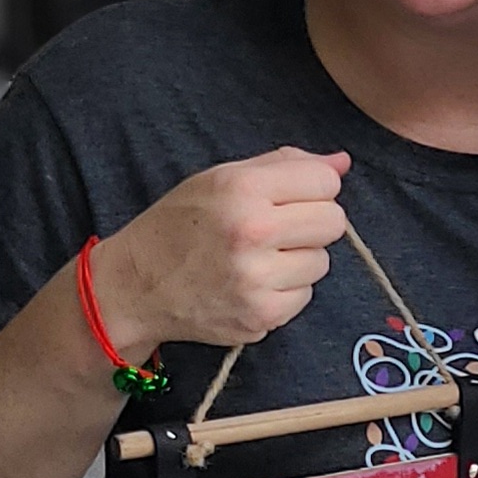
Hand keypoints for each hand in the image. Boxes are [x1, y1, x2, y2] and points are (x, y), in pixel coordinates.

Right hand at [86, 149, 353, 361]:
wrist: (135, 286)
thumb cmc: (179, 225)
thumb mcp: (220, 179)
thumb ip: (283, 165)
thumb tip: (342, 162)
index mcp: (241, 188)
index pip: (325, 181)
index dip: (314, 188)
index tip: (291, 198)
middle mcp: (251, 231)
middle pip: (334, 222)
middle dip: (313, 223)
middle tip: (278, 229)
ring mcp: (257, 278)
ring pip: (322, 262)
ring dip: (298, 259)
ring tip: (259, 258)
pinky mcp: (261, 316)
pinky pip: (304, 296)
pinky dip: (285, 291)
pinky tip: (252, 284)